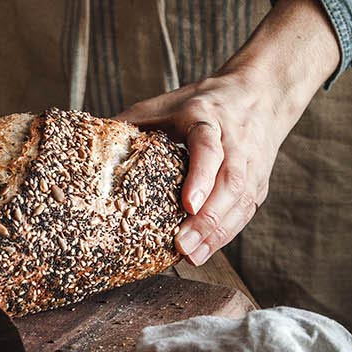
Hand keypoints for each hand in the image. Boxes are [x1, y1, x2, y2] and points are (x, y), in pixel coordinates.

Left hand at [116, 0, 340, 266]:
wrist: (260, 95)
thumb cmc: (202, 102)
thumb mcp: (165, 103)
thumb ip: (132, 122)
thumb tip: (91, 144)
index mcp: (208, 119)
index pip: (209, 149)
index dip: (201, 178)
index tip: (187, 205)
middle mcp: (236, 144)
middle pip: (230, 183)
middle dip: (208, 219)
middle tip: (183, 246)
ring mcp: (252, 166)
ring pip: (241, 202)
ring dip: (217, 233)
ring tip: (191, 256)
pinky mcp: (259, 184)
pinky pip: (245, 213)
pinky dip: (225, 235)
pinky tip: (204, 252)